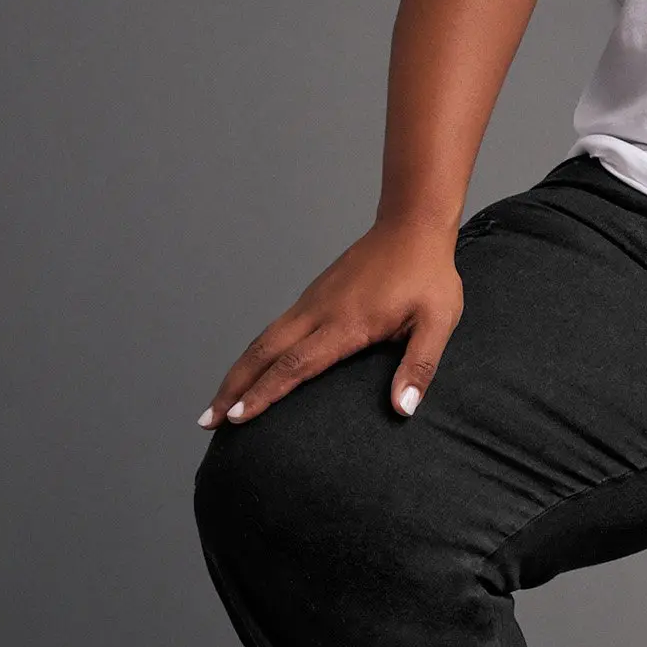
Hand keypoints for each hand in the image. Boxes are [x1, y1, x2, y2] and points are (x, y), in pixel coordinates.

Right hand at [200, 218, 463, 427]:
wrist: (410, 226)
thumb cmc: (428, 276)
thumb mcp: (438, 322)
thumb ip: (420, 366)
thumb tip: (404, 408)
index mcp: (347, 324)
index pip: (295, 364)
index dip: (264, 393)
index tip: (237, 416)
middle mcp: (319, 312)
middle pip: (263, 353)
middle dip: (233, 388)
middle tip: (207, 420)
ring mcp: (311, 302)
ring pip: (263, 340)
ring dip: (237, 372)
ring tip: (217, 405)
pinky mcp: (313, 297)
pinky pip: (274, 330)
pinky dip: (254, 354)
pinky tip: (250, 370)